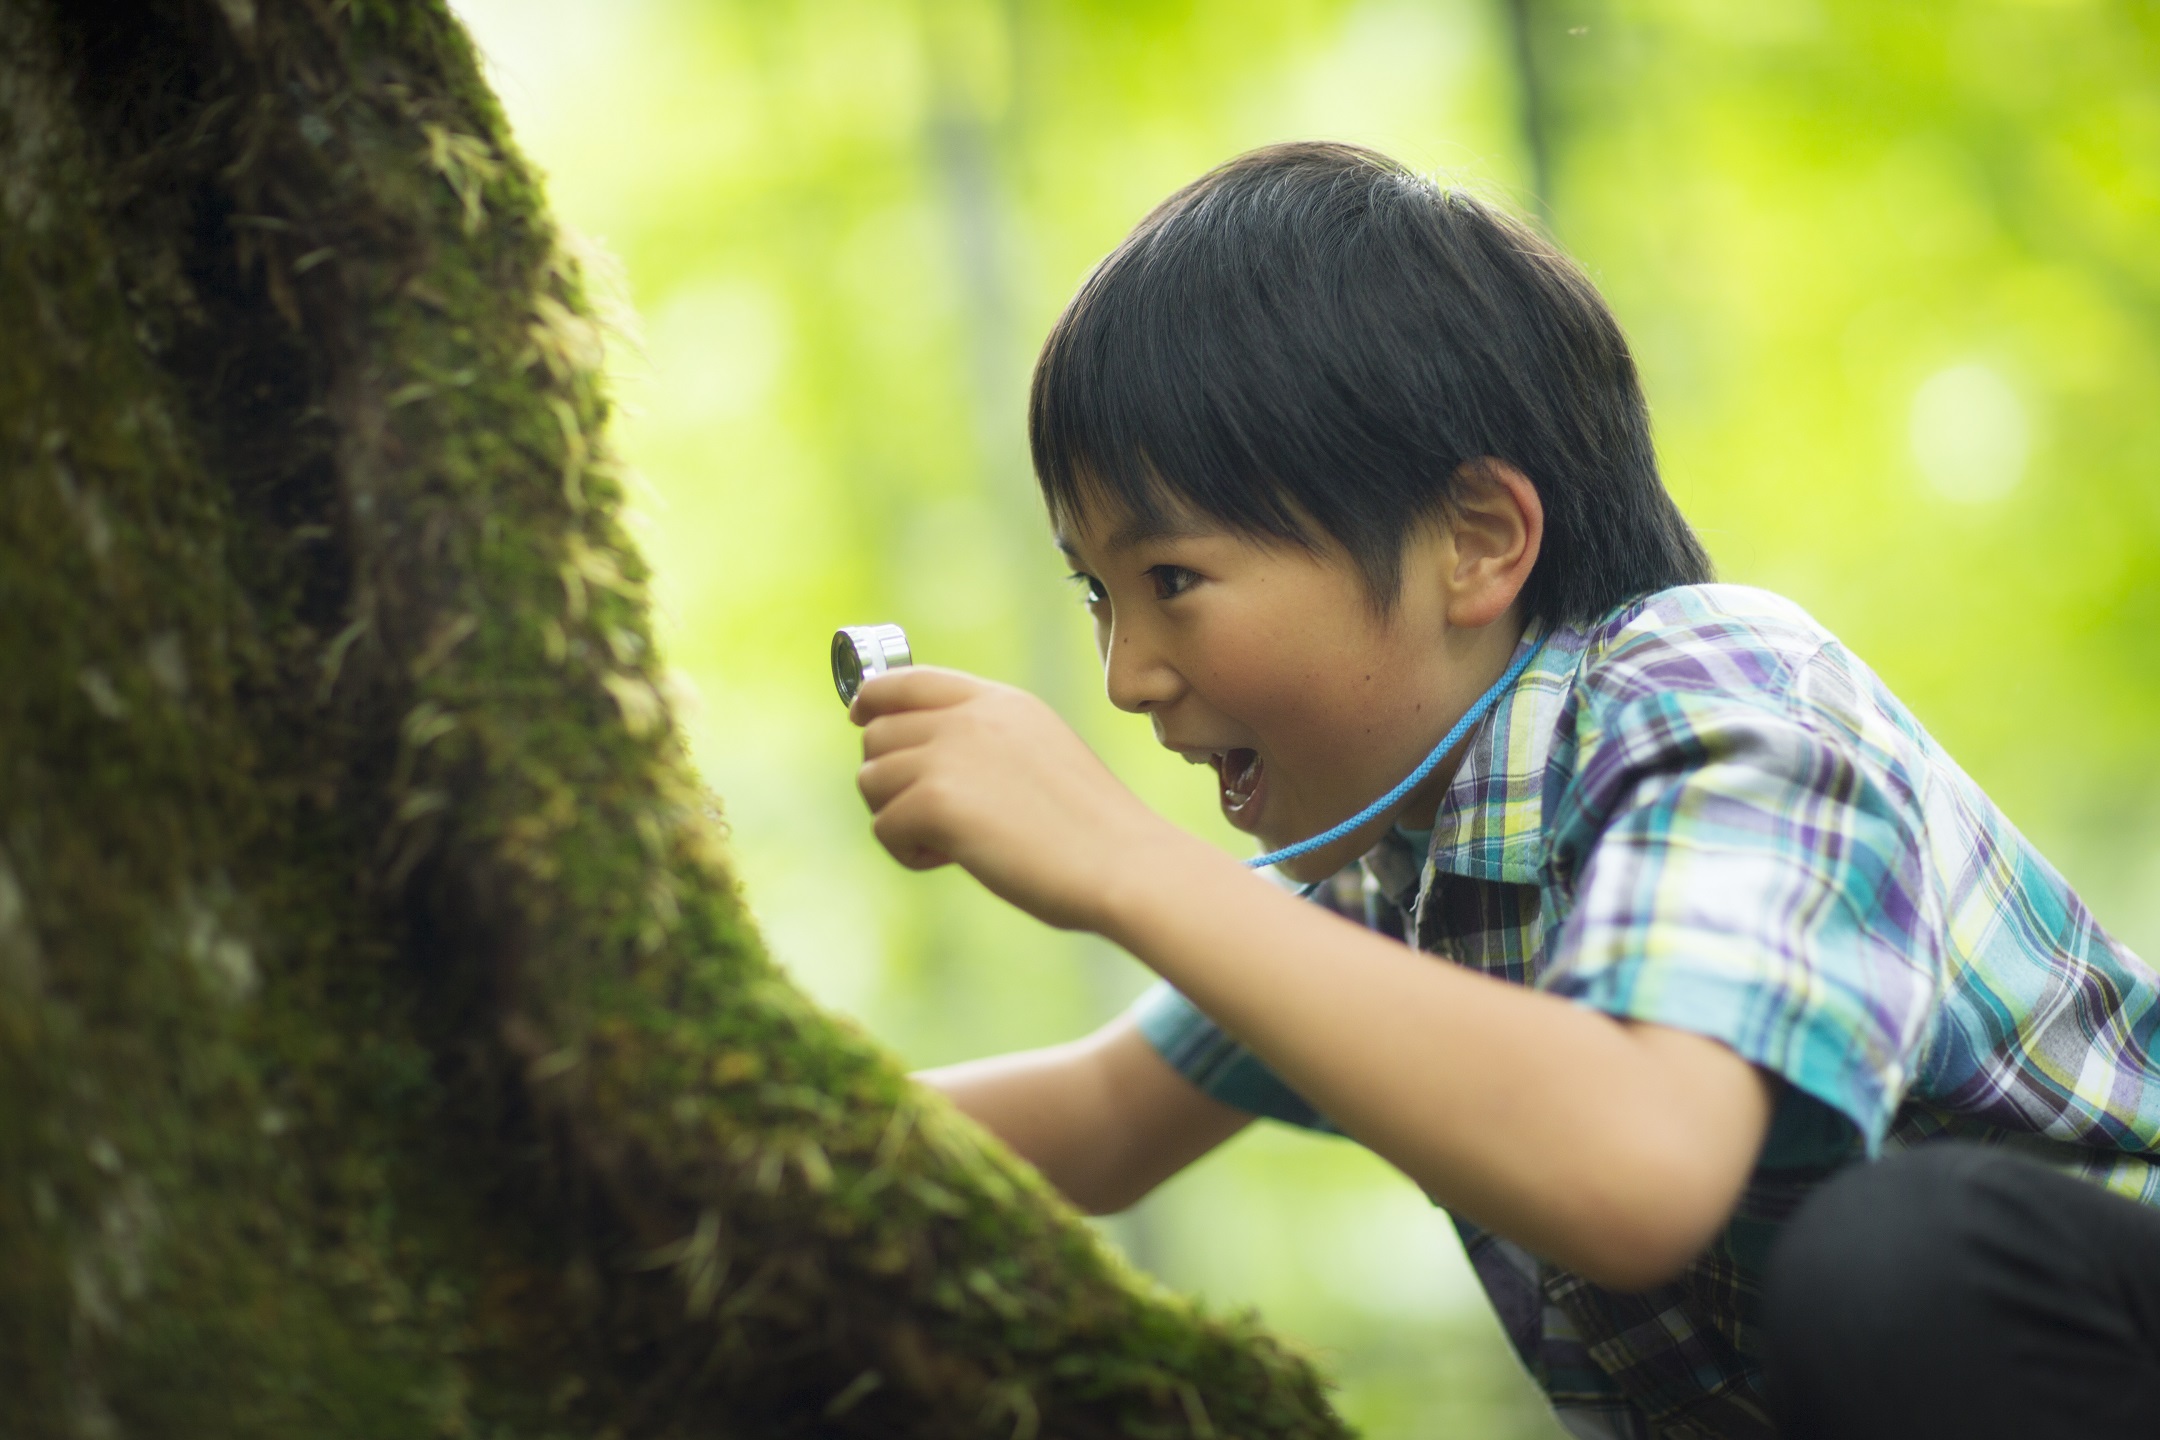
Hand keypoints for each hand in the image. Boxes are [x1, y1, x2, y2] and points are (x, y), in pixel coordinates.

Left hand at [851, 667, 1180, 930]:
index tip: (862, 720)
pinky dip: (909, 852)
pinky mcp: (937, 799)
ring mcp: (951, 753)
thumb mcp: (1040, 756)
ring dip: (897, 818)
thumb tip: (920, 760)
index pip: (906, 680)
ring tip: (947, 843)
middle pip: (877, 733)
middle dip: (888, 780)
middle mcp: (970, 716)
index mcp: (1000, 701)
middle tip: (930, 819)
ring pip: (871, 780)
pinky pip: (884, 827)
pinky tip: (952, 859)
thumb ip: (987, 744)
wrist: (1124, 863)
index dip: (872, 701)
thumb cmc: (1093, 831)